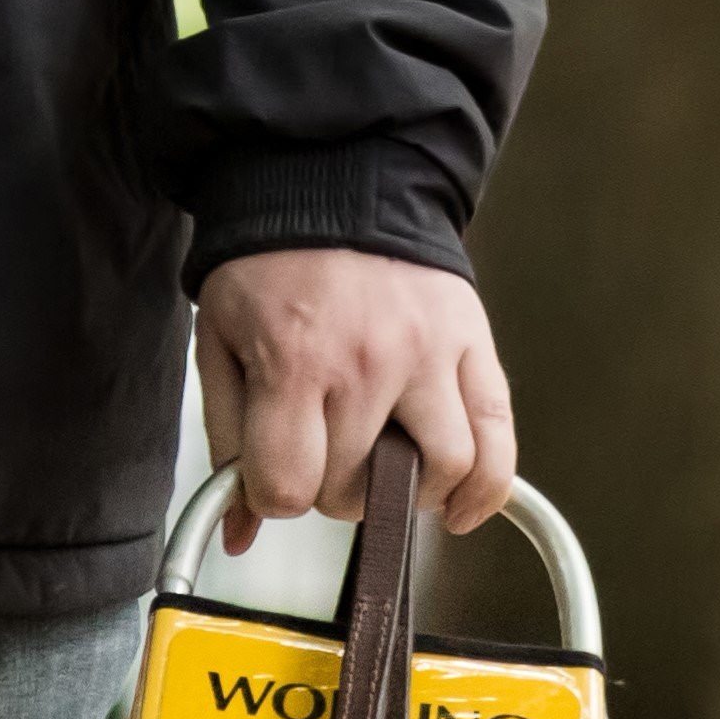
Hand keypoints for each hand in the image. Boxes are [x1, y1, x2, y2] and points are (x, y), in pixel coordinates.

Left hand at [192, 249, 516, 553]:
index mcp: (295, 361)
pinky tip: (461, 508)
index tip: (278, 473)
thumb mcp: (221, 347)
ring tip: (390, 472)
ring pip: (440, 473)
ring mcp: (430, 353)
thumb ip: (228, 443)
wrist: (333, 183)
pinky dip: (486, 490)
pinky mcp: (473, 344)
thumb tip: (239, 535)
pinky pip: (497, 440)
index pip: (288, 488)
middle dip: (332, 487)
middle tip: (327, 453)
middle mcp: (369, 361)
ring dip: (410, 495)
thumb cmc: (271, 268)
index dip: (276, 496)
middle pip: (355, 489)